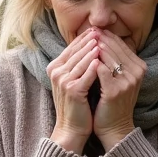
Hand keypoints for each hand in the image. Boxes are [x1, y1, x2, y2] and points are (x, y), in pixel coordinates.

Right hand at [47, 28, 100, 152]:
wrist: (72, 128)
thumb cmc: (77, 104)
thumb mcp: (74, 80)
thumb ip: (79, 64)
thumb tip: (93, 44)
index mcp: (55, 67)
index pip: (71, 47)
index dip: (84, 37)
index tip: (96, 29)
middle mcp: (56, 72)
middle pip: (75, 51)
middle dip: (89, 40)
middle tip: (100, 30)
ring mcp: (63, 81)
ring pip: (80, 60)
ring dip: (92, 49)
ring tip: (102, 40)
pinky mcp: (72, 90)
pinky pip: (85, 74)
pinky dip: (94, 66)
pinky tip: (102, 60)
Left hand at [93, 29, 145, 149]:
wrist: (115, 127)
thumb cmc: (112, 102)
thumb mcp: (119, 79)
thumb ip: (115, 61)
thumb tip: (101, 39)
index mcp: (139, 67)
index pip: (122, 44)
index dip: (107, 36)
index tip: (93, 29)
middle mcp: (137, 72)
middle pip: (116, 47)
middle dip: (100, 38)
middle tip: (88, 30)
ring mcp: (128, 81)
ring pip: (109, 56)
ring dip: (95, 48)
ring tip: (83, 42)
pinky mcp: (115, 90)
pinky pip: (102, 70)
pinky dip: (92, 63)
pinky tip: (82, 59)